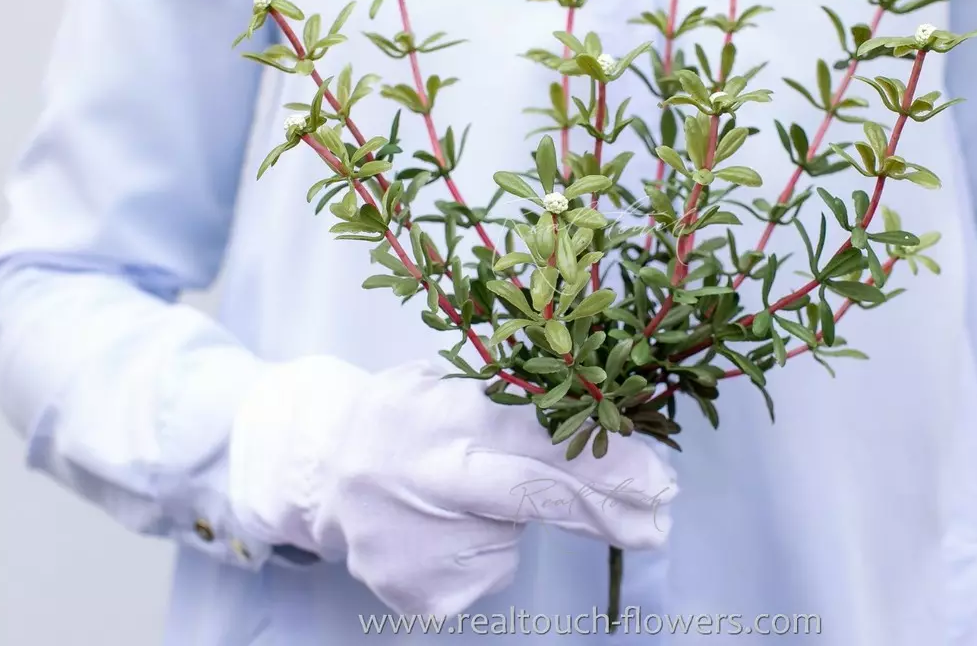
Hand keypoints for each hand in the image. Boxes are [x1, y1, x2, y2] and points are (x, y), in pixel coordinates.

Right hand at [228, 356, 675, 615]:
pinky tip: (440, 528)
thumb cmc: (402, 419)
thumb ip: (513, 401)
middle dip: (604, 508)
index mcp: (438, 413)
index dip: (600, 459)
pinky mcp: (414, 592)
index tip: (659, 478)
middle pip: (533, 496)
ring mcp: (416, 543)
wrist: (318, 471)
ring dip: (511, 518)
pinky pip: (483, 573)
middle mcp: (425, 477)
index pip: (534, 437)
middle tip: (658, 518)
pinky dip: (479, 550)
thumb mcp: (446, 383)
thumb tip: (611, 416)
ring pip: (510, 538)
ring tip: (461, 496)